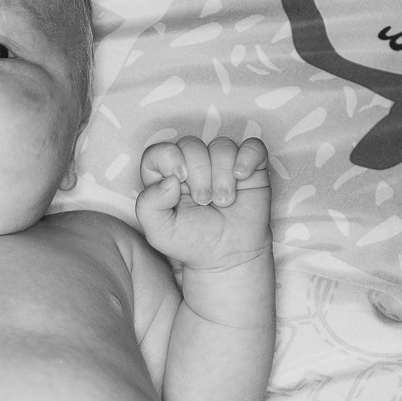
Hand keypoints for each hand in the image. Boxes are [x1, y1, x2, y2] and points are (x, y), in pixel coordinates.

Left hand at [136, 135, 271, 269]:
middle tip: (204, 201)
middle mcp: (193, 165)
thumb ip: (148, 204)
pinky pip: (252, 147)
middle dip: (198, 174)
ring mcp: (222, 164)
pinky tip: (242, 177)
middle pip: (191, 144)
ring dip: (222, 175)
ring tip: (224, 201)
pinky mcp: (250, 168)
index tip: (178, 180)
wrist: (227, 256)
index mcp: (167, 176)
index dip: (167, 158)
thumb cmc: (192, 242)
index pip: (158, 151)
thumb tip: (169, 180)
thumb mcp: (158, 232)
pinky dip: (248, 158)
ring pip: (221, 145)